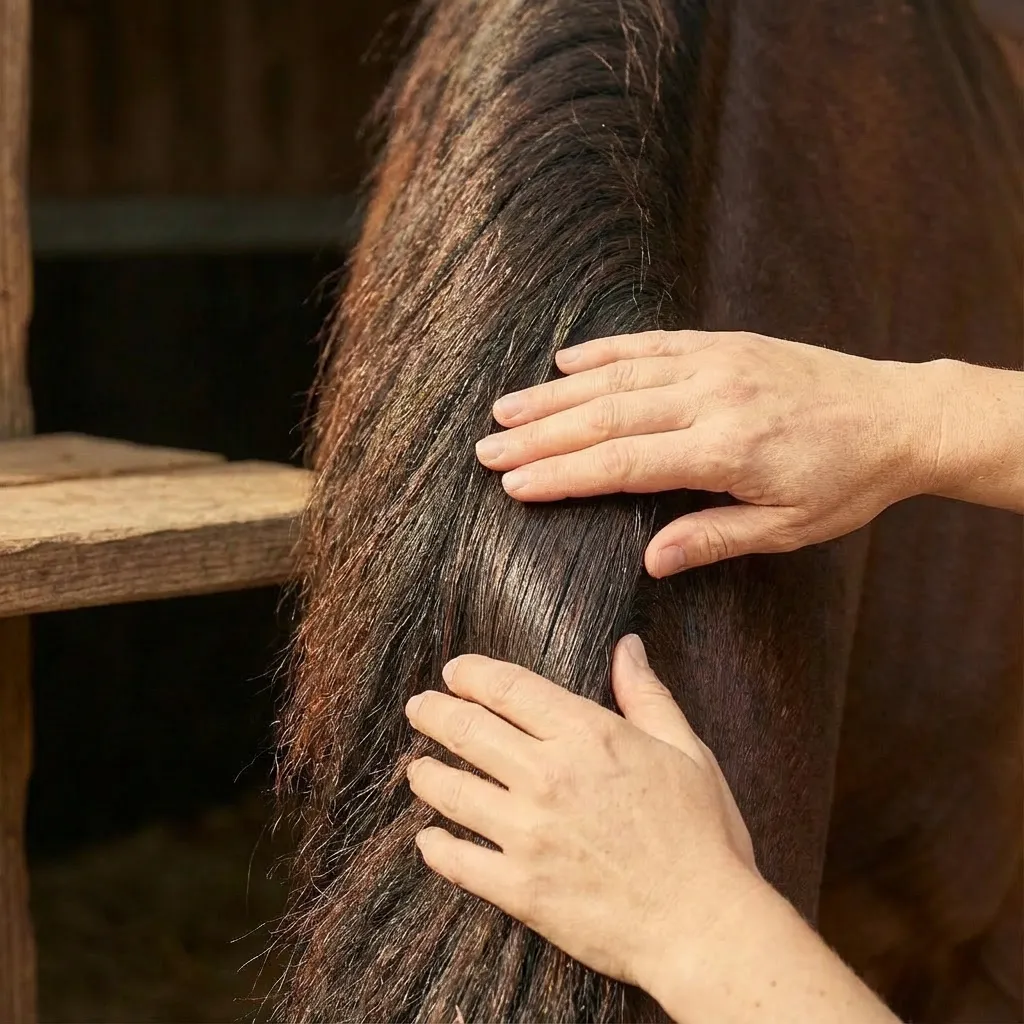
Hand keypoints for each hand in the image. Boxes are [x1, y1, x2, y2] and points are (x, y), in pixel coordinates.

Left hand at [403, 634, 760, 992]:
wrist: (704, 925)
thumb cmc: (703, 835)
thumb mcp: (685, 749)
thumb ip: (646, 694)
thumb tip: (627, 646)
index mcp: (587, 735)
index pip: (509, 688)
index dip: (472, 674)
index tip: (453, 672)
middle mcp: (548, 776)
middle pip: (468, 731)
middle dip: (433, 713)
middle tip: (417, 708)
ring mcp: (528, 833)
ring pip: (452, 791)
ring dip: (426, 775)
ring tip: (416, 769)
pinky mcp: (519, 888)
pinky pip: (459, 862)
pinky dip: (436, 848)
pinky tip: (428, 840)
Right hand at [474, 330, 937, 574]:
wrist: (901, 415)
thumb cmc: (847, 481)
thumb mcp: (787, 527)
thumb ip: (714, 538)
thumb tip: (650, 563)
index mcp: (727, 449)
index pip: (624, 463)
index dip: (563, 474)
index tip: (515, 484)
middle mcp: (713, 397)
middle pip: (606, 416)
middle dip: (540, 435)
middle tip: (486, 449)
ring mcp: (716, 363)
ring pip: (618, 375)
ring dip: (556, 394)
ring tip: (505, 409)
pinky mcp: (724, 343)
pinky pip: (652, 342)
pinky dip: (604, 350)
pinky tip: (565, 360)